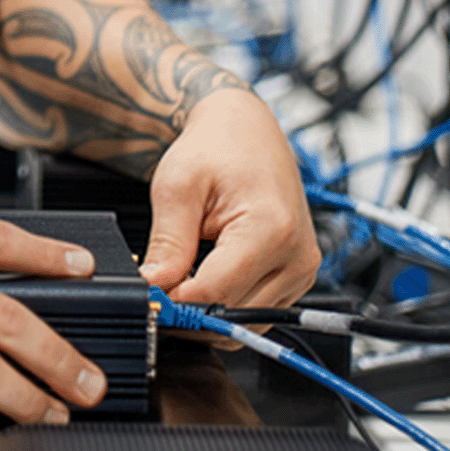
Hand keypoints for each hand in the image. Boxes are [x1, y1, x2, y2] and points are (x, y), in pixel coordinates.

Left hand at [140, 89, 320, 321]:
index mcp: (272, 228)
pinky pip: (256, 309)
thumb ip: (168, 243)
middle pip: (232, 312)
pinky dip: (226, 301)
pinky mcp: (297, 274)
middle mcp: (297, 254)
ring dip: (208, 308)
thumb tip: (154, 287)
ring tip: (182, 273)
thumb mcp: (178, 186)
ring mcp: (302, 267)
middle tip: (158, 284)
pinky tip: (205, 274)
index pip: (216, 292)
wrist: (244, 130)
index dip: (174, 300)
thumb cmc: (217, 146)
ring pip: (245, 320)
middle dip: (189, 308)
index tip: (147, 295)